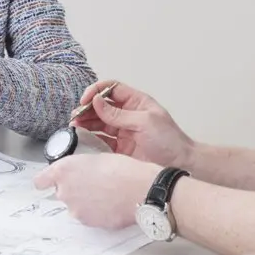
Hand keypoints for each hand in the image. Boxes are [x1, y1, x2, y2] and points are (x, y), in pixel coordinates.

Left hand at [33, 153, 160, 229]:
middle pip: (61, 193)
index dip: (46, 180)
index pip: (40, 181)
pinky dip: (95, 212)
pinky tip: (109, 204)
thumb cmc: (123, 169)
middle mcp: (65, 192)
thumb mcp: (96, 158)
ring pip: (75, 205)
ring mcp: (75, 210)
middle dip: (73, 189)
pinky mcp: (88, 223)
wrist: (141, 190)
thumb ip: (78, 169)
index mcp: (64, 171)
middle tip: (93, 182)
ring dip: (85, 201)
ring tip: (105, 193)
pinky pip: (88, 216)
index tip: (48, 181)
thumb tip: (77, 175)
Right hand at [71, 80, 195, 168]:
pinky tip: (83, 139)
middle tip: (75, 116)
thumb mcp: (144, 122)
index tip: (85, 100)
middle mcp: (127, 115)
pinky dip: (91, 139)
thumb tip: (96, 102)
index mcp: (136, 102)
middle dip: (87, 109)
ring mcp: (123, 131)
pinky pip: (101, 140)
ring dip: (86, 123)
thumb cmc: (169, 140)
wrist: (179, 165)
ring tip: (75, 127)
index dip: (96, 91)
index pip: (111, 89)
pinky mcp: (120, 148)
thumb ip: (118, 114)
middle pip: (102, 106)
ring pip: (99, 123)